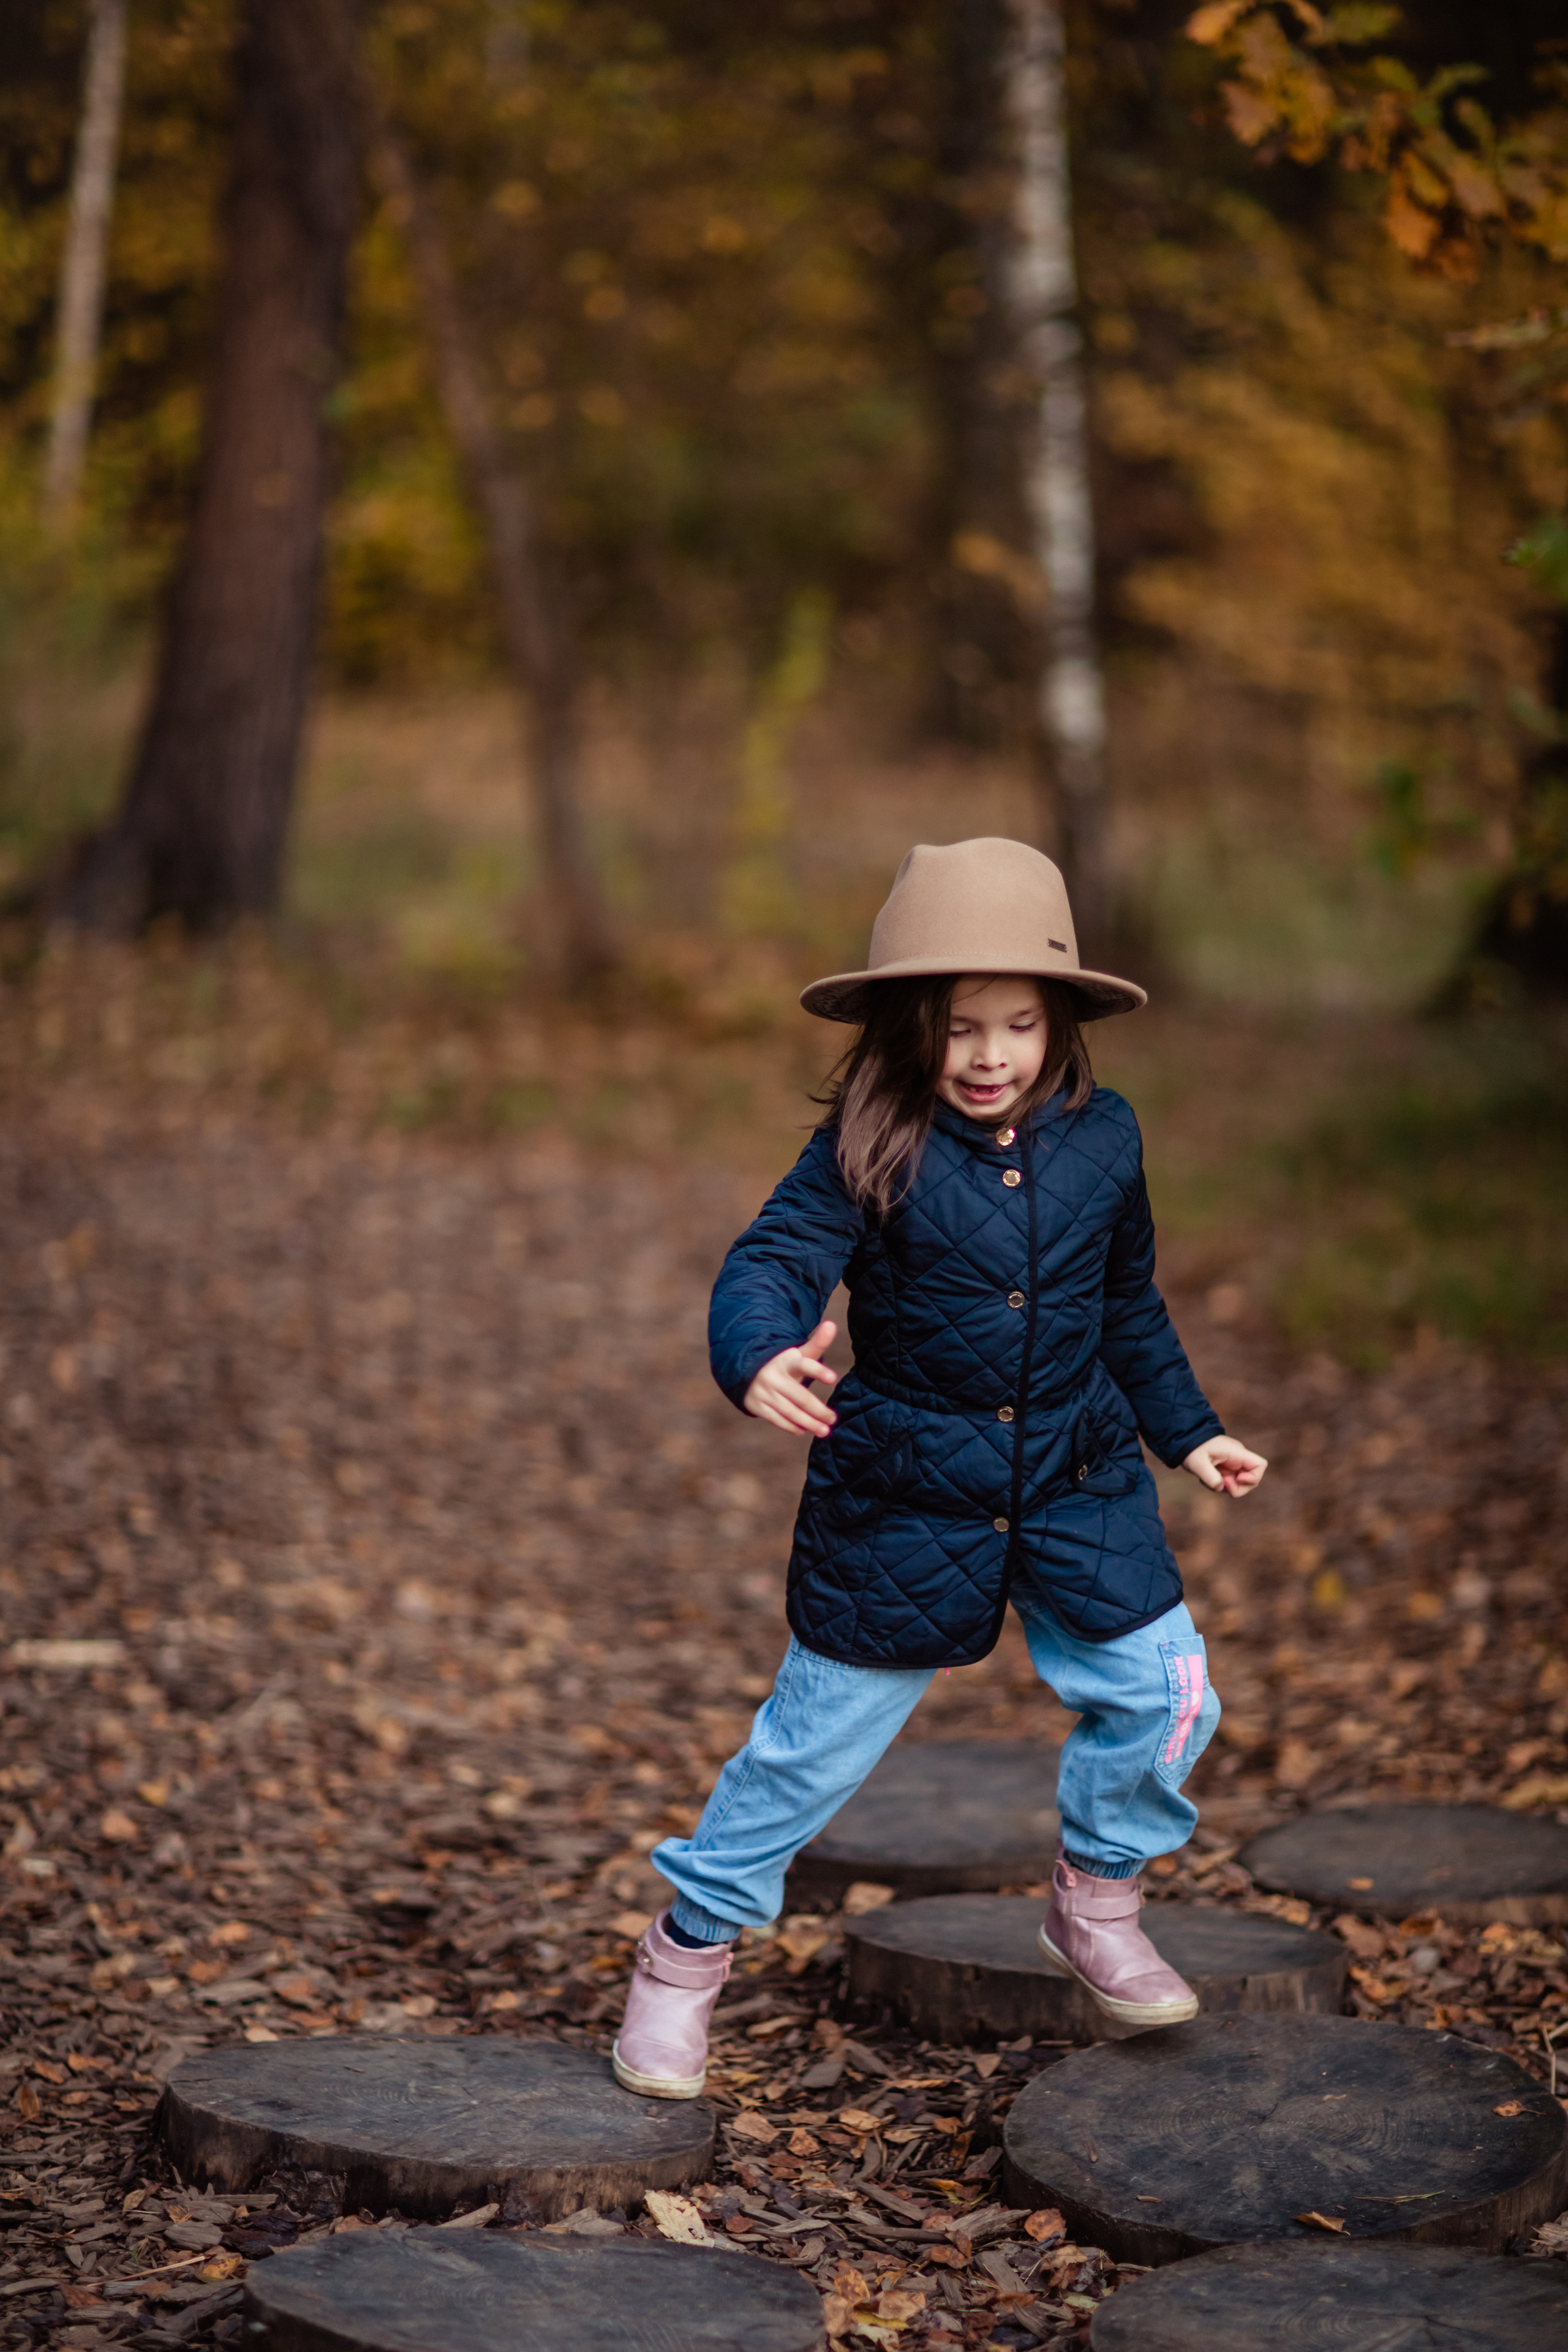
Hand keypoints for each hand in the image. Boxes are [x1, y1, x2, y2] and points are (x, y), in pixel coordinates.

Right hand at [743, 1321, 840, 1438]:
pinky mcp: (756, 1405)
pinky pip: (776, 1419)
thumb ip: (818, 1343)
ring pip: (789, 1411)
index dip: (818, 1371)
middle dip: (818, 1410)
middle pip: (800, 1397)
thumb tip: (832, 1324)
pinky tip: (803, 1430)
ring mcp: (764, 1392)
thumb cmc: (786, 1365)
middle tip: (833, 1419)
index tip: (834, 1378)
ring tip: (824, 1431)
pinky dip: (790, 1426)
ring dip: (808, 1423)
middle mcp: (774, 1376)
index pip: (804, 1365)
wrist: (750, 1370)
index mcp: (787, 1362)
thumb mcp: (799, 1354)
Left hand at [1183, 1434, 1266, 1496]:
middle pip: (1251, 1480)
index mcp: (1236, 1453)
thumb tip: (1220, 1487)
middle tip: (1221, 1484)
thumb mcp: (1197, 1463)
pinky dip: (1219, 1485)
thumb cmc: (1192, 1447)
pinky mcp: (1225, 1469)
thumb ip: (1210, 1477)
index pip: (1260, 1465)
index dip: (1254, 1477)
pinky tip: (1205, 1479)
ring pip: (1239, 1484)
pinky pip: (1229, 1482)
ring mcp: (1232, 1464)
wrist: (1184, 1439)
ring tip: (1207, 1480)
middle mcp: (1237, 1458)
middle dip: (1238, 1489)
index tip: (1238, 1479)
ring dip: (1225, 1488)